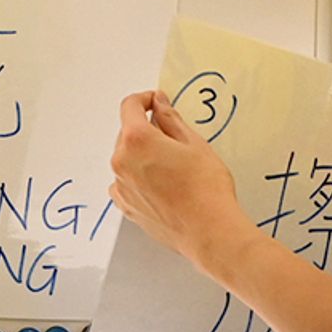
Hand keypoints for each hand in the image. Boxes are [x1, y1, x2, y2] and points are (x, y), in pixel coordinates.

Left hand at [109, 91, 252, 276]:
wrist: (209, 231)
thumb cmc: (206, 189)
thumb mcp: (194, 143)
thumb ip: (171, 119)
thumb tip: (159, 104)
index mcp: (137, 140)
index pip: (129, 106)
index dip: (144, 99)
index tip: (155, 102)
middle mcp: (122, 162)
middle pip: (126, 133)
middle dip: (145, 129)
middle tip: (173, 138)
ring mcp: (122, 186)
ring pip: (126, 158)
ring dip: (141, 155)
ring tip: (171, 166)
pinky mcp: (126, 206)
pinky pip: (125, 182)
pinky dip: (138, 177)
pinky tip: (161, 183)